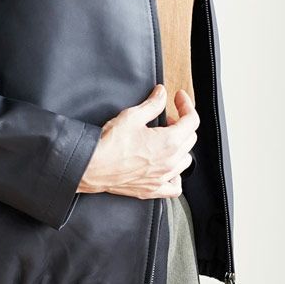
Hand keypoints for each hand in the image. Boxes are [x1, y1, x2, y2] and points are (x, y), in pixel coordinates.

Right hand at [77, 85, 198, 198]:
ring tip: (166, 139)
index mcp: (169, 141)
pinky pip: (175, 187)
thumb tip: (162, 94)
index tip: (179, 98)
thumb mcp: (132, 116)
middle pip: (190, 138)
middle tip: (168, 116)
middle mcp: (170, 161)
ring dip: (180, 146)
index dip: (186, 105)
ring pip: (185, 160)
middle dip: (182, 123)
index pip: (192, 120)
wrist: (93, 166)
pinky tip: (168, 168)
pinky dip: (176, 176)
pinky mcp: (152, 189)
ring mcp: (162, 177)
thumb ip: (153, 104)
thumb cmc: (110, 143)